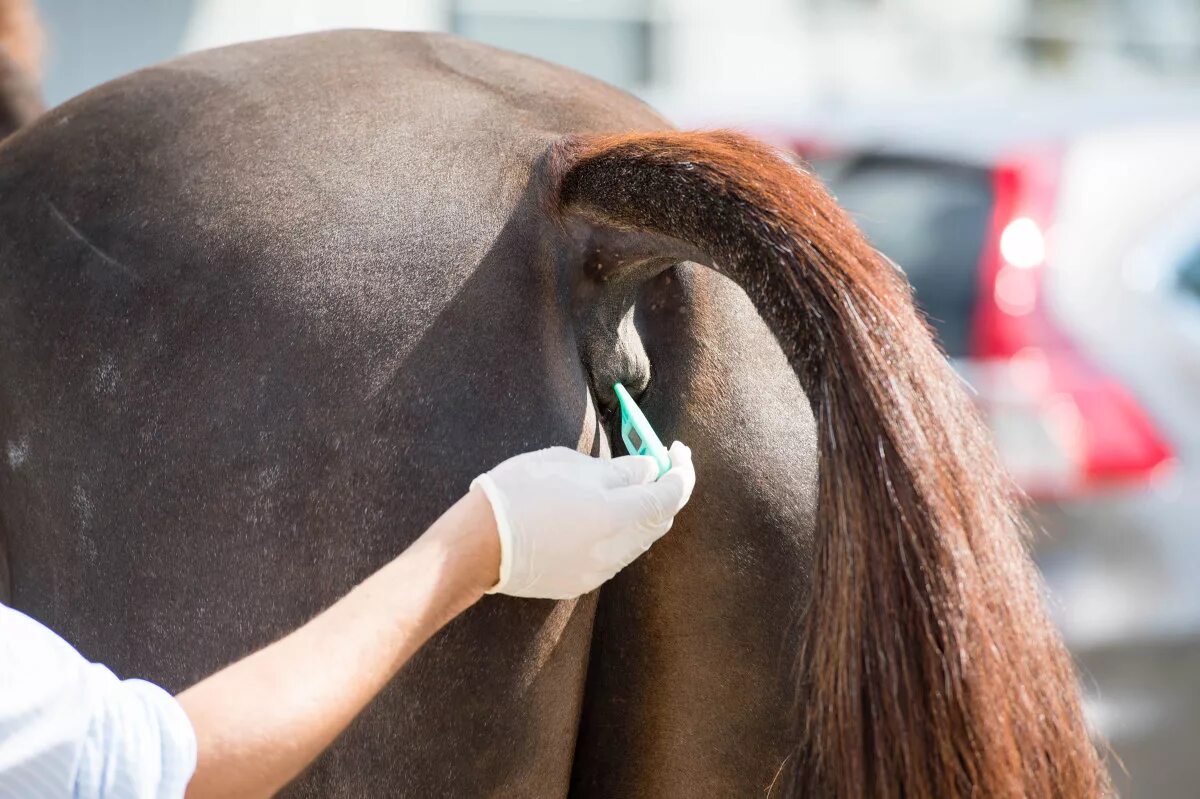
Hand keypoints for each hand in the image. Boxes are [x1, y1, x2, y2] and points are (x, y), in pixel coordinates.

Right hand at [470, 442, 695, 598]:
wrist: (476, 543)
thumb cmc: (519, 492)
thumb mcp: (570, 465)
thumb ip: (618, 471)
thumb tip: (647, 471)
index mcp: (616, 514)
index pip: (671, 495)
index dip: (681, 471)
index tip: (677, 452)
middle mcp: (615, 548)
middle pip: (660, 520)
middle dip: (665, 491)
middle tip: (656, 463)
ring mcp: (600, 569)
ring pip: (639, 539)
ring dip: (642, 512)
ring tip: (625, 486)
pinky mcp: (582, 582)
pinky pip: (615, 554)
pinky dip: (619, 531)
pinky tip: (599, 513)